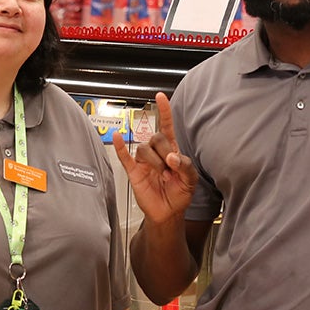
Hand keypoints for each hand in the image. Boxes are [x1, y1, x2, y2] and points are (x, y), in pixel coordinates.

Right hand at [114, 92, 196, 223]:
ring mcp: (144, 161)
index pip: (167, 126)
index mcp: (171, 150)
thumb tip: (172, 157)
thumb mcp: (191, 180)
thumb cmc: (179, 195)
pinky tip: (118, 138)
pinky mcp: (134, 171)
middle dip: (165, 153)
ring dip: (155, 162)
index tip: (161, 97)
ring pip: (144, 148)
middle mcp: (156, 153)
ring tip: (162, 175)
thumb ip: (186, 166)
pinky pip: (124, 156)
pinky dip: (120, 147)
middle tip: (171, 170)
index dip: (164, 111)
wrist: (168, 213)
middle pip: (156, 137)